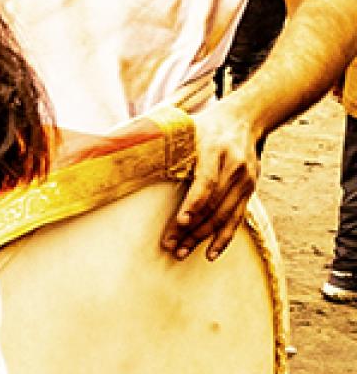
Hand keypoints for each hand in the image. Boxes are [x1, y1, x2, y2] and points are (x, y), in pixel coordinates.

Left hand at [165, 96, 261, 258]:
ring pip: (224, 216)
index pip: (207, 181)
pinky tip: (211, 253)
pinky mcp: (249, 191)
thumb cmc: (204, 126)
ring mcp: (245, 181)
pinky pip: (236, 219)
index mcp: (216, 149)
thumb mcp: (185, 128)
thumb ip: (161, 140)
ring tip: (182, 252)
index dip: (194, 203)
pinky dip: (224, 238)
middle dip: (191, 228)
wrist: (243, 119)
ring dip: (202, 237)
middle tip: (171, 245)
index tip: (181, 221)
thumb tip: (124, 151)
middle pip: (213, 204)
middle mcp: (234, 167)